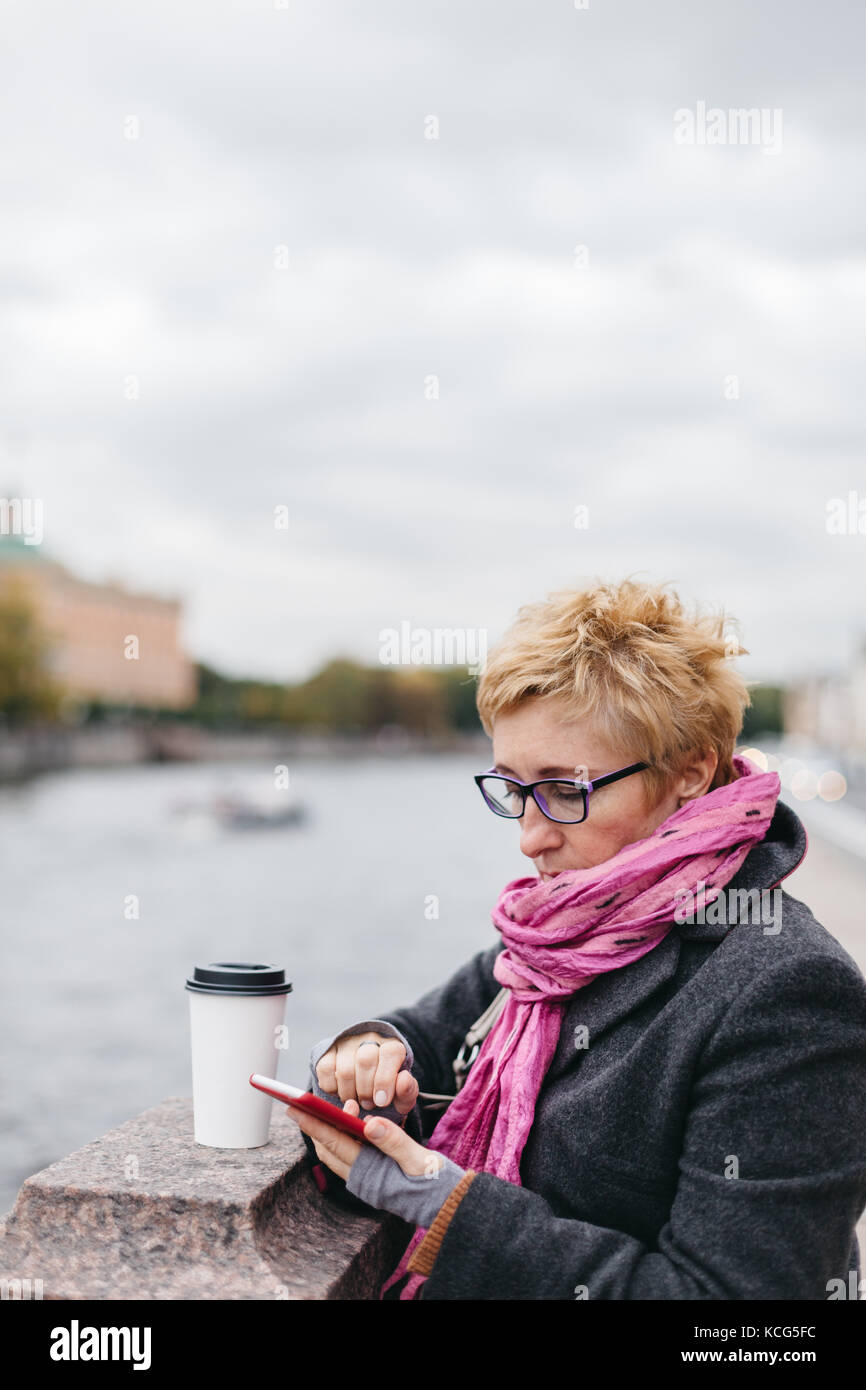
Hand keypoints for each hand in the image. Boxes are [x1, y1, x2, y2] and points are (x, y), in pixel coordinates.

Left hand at [286, 1097, 444, 1181]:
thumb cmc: (436, 1184)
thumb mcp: (419, 1160)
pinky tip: (346, 1125)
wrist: (448, 1208)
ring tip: (324, 1110)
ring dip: (327, 1131)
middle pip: (329, 1149)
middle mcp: (362, 1179)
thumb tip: (369, 1122)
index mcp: (370, 1173)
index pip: (334, 1144)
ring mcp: (366, 1180)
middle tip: (305, 1103)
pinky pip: (348, 1156)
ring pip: (336, 1153)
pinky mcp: (373, 1178)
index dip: (314, 1124)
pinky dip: (342, 1138)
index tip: (296, 1108)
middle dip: (316, 1125)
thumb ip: (394, 1141)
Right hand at [315, 1030, 418, 1114]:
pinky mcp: (326, 1052)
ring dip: (350, 1093)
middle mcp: (369, 1039)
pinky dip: (332, 1088)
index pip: (390, 1053)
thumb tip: (403, 1079)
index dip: (385, 1079)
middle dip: (366, 1089)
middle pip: (366, 1060)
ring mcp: (346, 1043)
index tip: (382, 1102)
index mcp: (392, 1045)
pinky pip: (325, 1070)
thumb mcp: (402, 1093)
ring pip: (345, 1069)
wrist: (367, 1081)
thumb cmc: (388, 1089)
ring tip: (356, 1103)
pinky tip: (341, 1094)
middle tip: (368, 1105)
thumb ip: (407, 1091)